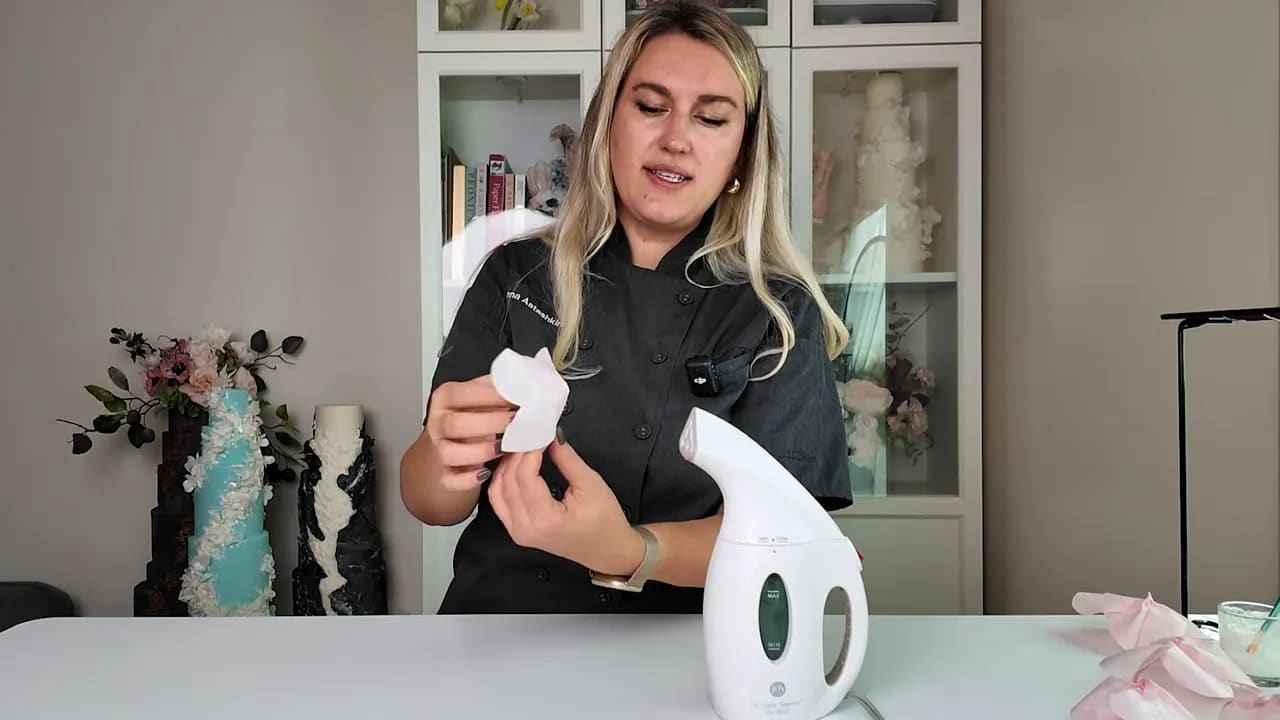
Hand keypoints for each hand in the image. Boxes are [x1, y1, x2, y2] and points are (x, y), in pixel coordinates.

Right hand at [423, 375, 514, 490]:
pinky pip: (452, 480)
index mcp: (445, 398)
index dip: (490, 396)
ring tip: (504, 446)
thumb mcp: (479, 397)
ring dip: (481, 450)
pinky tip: (486, 472)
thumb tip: (524, 380)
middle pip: (456, 423)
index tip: (516, 397)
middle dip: (490, 422)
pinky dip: (469, 479)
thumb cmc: (470, 417)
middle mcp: (438, 423)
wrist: (449, 444)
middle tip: (516, 421)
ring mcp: (438, 450)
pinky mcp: (444, 474)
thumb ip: (496, 389)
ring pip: (451, 453)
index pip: (462, 394)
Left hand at [487, 433, 643, 575]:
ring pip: (497, 490)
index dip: (529, 450)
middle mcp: (525, 529)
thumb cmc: (605, 521)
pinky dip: (502, 480)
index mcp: (545, 519)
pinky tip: (514, 465)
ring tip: (523, 447)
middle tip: (529, 434)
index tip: (539, 432)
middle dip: (517, 454)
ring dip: (506, 466)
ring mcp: (518, 532)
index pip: (525, 476)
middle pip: (507, 481)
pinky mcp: (517, 531)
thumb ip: (567, 458)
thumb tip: (550, 434)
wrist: (608, 550)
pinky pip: (499, 501)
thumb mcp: (590, 484)